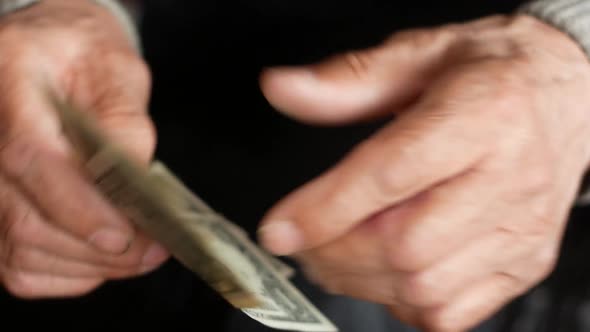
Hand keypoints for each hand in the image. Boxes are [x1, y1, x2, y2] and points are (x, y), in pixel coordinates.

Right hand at [0, 0, 167, 297]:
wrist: (50, 60)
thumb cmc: (82, 57)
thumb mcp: (116, 69)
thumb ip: (125, 120)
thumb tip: (135, 178)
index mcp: (10, 88)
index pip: (32, 160)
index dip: (79, 208)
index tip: (126, 236)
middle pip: (24, 220)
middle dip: (99, 251)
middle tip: (152, 251)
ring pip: (22, 252)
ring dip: (89, 266)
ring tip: (139, 255)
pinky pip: (20, 266)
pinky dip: (68, 274)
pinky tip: (103, 259)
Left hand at [258, 15, 589, 330]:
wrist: (569, 94)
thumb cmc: (492, 73)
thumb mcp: (418, 55)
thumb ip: (347, 81)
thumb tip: (283, 89)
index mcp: (482, 114)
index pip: (392, 174)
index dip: (326, 208)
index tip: (279, 229)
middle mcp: (510, 176)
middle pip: (406, 244)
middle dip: (335, 253)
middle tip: (303, 241)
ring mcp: (521, 228)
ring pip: (425, 285)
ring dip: (361, 279)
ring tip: (334, 256)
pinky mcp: (524, 261)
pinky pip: (454, 312)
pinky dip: (404, 301)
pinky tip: (387, 271)